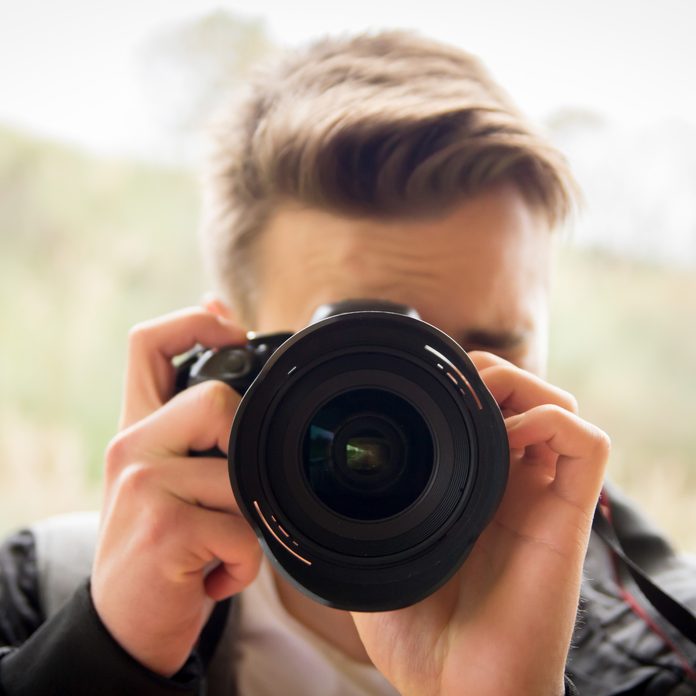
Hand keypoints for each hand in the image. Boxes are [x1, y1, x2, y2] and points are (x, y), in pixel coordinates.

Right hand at [91, 308, 261, 675]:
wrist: (126, 625)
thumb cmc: (163, 545)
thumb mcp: (168, 478)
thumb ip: (192, 422)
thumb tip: (224, 330)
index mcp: (136, 427)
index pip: (149, 343)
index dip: (196, 322)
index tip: (233, 329)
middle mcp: (131, 446)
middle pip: (215, 399)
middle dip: (242, 450)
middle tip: (225, 495)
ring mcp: (143, 485)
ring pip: (240, 473)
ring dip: (247, 522)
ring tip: (217, 546)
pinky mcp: (163, 528)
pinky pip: (243, 528)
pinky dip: (244, 562)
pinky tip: (215, 575)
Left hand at [352, 352, 609, 695]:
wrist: (455, 693)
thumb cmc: (418, 636)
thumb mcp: (378, 555)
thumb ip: (368, 515)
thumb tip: (331, 481)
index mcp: (469, 490)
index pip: (482, 411)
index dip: (461, 384)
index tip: (423, 385)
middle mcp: (510, 486)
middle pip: (520, 395)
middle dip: (487, 375)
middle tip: (451, 391)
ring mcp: (540, 498)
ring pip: (558, 405)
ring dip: (521, 387)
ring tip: (481, 408)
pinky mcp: (568, 519)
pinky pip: (587, 445)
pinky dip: (552, 419)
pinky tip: (510, 437)